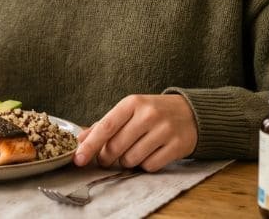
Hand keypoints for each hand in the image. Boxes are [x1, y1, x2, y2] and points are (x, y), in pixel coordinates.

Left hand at [73, 94, 197, 172]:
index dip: (90, 145)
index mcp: (132, 103)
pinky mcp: (178, 145)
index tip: (78, 159)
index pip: (106, 126)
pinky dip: (145, 165)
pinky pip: (150, 166)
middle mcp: (149, 114)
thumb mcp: (129, 111)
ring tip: (134, 152)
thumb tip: (81, 140)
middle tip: (107, 158)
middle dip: (107, 158)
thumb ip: (104, 125)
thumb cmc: (152, 113)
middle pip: (116, 146)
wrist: (190, 113)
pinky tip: (150, 154)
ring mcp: (165, 130)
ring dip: (127, 162)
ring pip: (132, 159)